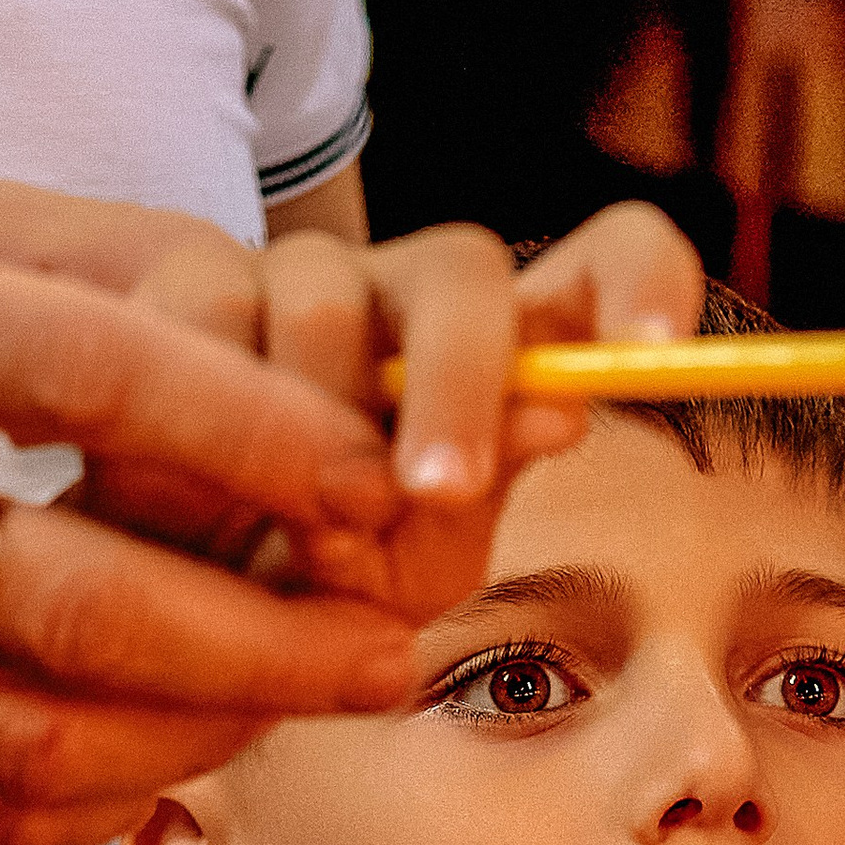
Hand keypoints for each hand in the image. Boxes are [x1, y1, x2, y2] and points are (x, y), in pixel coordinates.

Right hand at [0, 187, 695, 844]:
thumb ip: (141, 277)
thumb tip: (353, 349)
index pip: (100, 380)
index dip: (270, 447)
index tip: (387, 487)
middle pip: (77, 604)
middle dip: (270, 645)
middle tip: (388, 651)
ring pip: (37, 739)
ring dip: (204, 739)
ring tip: (297, 700)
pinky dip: (105, 797)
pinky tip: (170, 749)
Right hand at [116, 198, 705, 618]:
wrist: (185, 585)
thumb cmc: (337, 582)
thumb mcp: (420, 569)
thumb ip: (478, 495)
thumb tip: (556, 415)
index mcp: (511, 344)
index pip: (612, 260)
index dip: (642, 285)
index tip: (659, 351)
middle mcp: (416, 291)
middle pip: (464, 271)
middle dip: (454, 387)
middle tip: (436, 495)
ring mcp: (305, 272)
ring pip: (320, 293)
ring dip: (310, 419)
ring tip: (300, 538)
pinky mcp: (192, 279)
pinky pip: (201, 306)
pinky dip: (201, 413)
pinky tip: (197, 503)